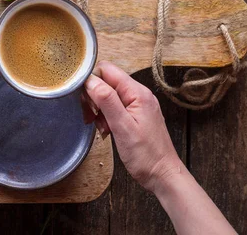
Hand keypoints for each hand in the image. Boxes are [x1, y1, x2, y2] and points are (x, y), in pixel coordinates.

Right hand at [81, 61, 183, 192]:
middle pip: (106, 81)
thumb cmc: (146, 155)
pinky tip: (106, 129)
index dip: (91, 80)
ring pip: (107, 95)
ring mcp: (137, 105)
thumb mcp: (122, 126)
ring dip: (98, 109)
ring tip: (100, 126)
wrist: (162, 176)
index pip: (107, 70)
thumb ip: (106, 100)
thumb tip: (90, 80)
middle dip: (93, 97)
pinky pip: (114, 107)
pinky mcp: (134, 115)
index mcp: (137, 93)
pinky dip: (105, 116)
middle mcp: (138, 94)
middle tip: (90, 116)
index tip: (84, 99)